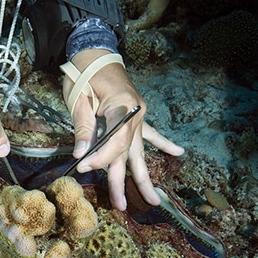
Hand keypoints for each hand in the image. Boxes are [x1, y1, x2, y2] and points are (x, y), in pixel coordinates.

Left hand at [63, 49, 185, 210]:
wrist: (96, 51)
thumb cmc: (84, 71)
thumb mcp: (78, 98)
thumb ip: (83, 127)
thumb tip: (82, 155)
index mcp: (122, 106)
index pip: (114, 141)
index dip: (100, 158)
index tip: (83, 166)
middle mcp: (135, 114)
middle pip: (128, 154)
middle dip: (123, 182)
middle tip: (121, 206)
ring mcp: (139, 115)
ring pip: (140, 151)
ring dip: (144, 176)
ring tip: (153, 200)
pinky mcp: (137, 114)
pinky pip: (151, 133)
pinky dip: (164, 144)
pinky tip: (178, 153)